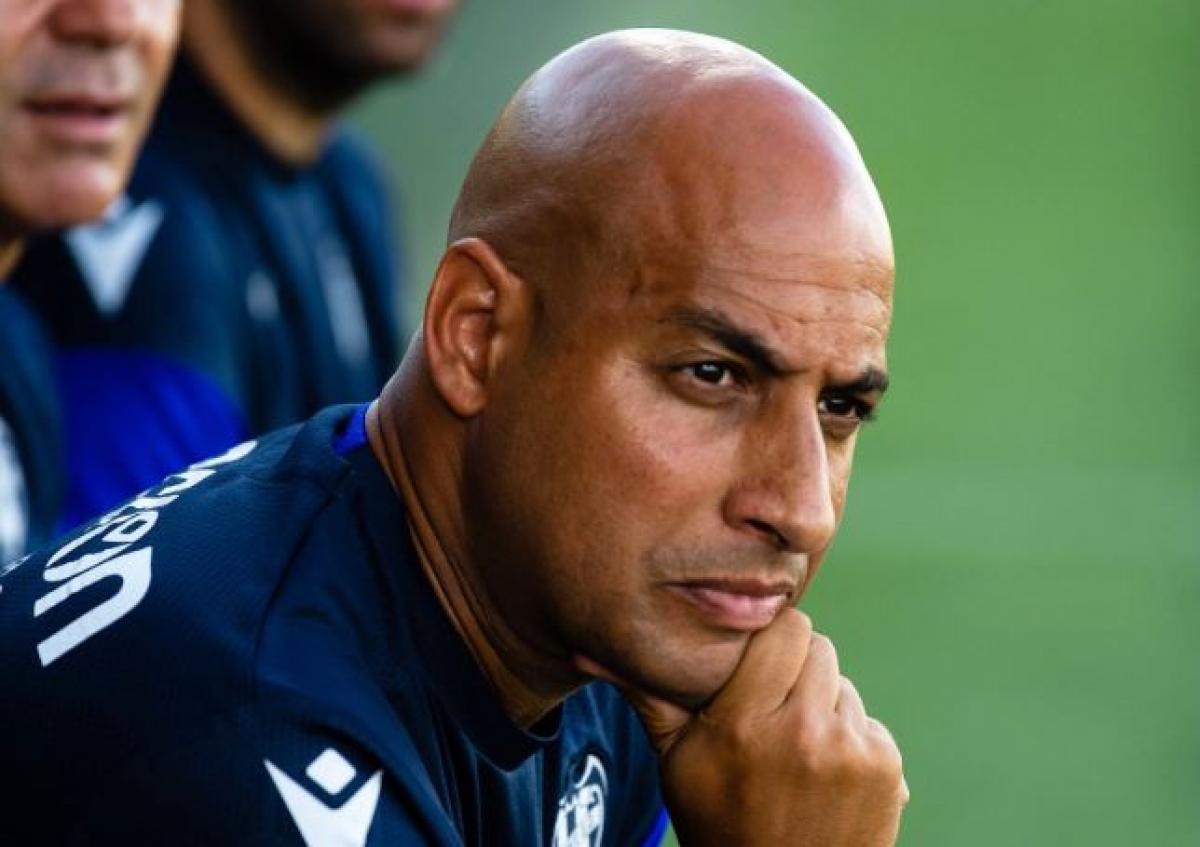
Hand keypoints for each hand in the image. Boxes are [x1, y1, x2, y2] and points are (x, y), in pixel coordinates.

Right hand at [579, 609, 907, 845]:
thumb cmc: (718, 822)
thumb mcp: (675, 763)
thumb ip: (647, 697)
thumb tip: (583, 649)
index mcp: (742, 723)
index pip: (783, 629)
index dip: (770, 640)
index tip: (755, 664)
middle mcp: (800, 730)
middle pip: (817, 646)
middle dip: (796, 668)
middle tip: (773, 708)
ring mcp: (848, 749)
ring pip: (841, 683)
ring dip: (822, 703)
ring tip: (793, 750)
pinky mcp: (884, 766)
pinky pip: (867, 720)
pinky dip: (850, 738)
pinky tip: (823, 775)